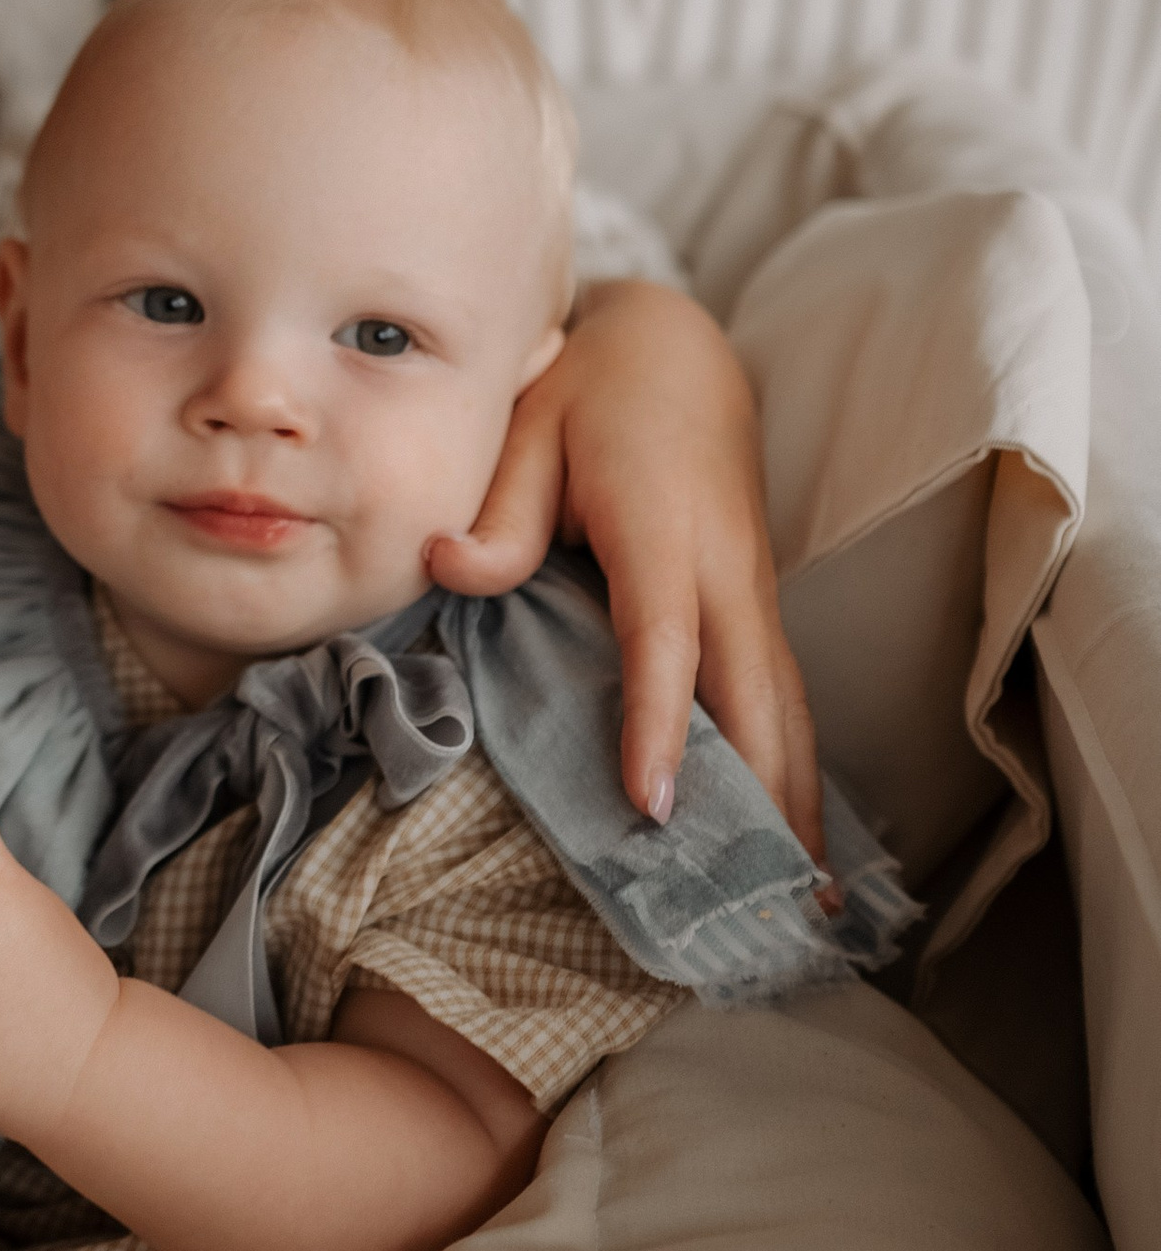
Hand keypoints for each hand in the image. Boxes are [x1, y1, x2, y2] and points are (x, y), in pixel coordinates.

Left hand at [428, 277, 825, 861]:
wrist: (676, 347)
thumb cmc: (589, 392)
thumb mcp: (528, 430)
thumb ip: (496, 512)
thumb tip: (446, 567)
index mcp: (662, 528)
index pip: (663, 640)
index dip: (659, 723)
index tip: (652, 806)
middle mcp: (724, 567)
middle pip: (754, 692)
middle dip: (765, 796)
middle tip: (764, 901)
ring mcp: (751, 586)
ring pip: (784, 703)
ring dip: (796, 797)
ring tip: (804, 903)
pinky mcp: (755, 600)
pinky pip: (780, 692)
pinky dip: (792, 765)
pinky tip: (792, 834)